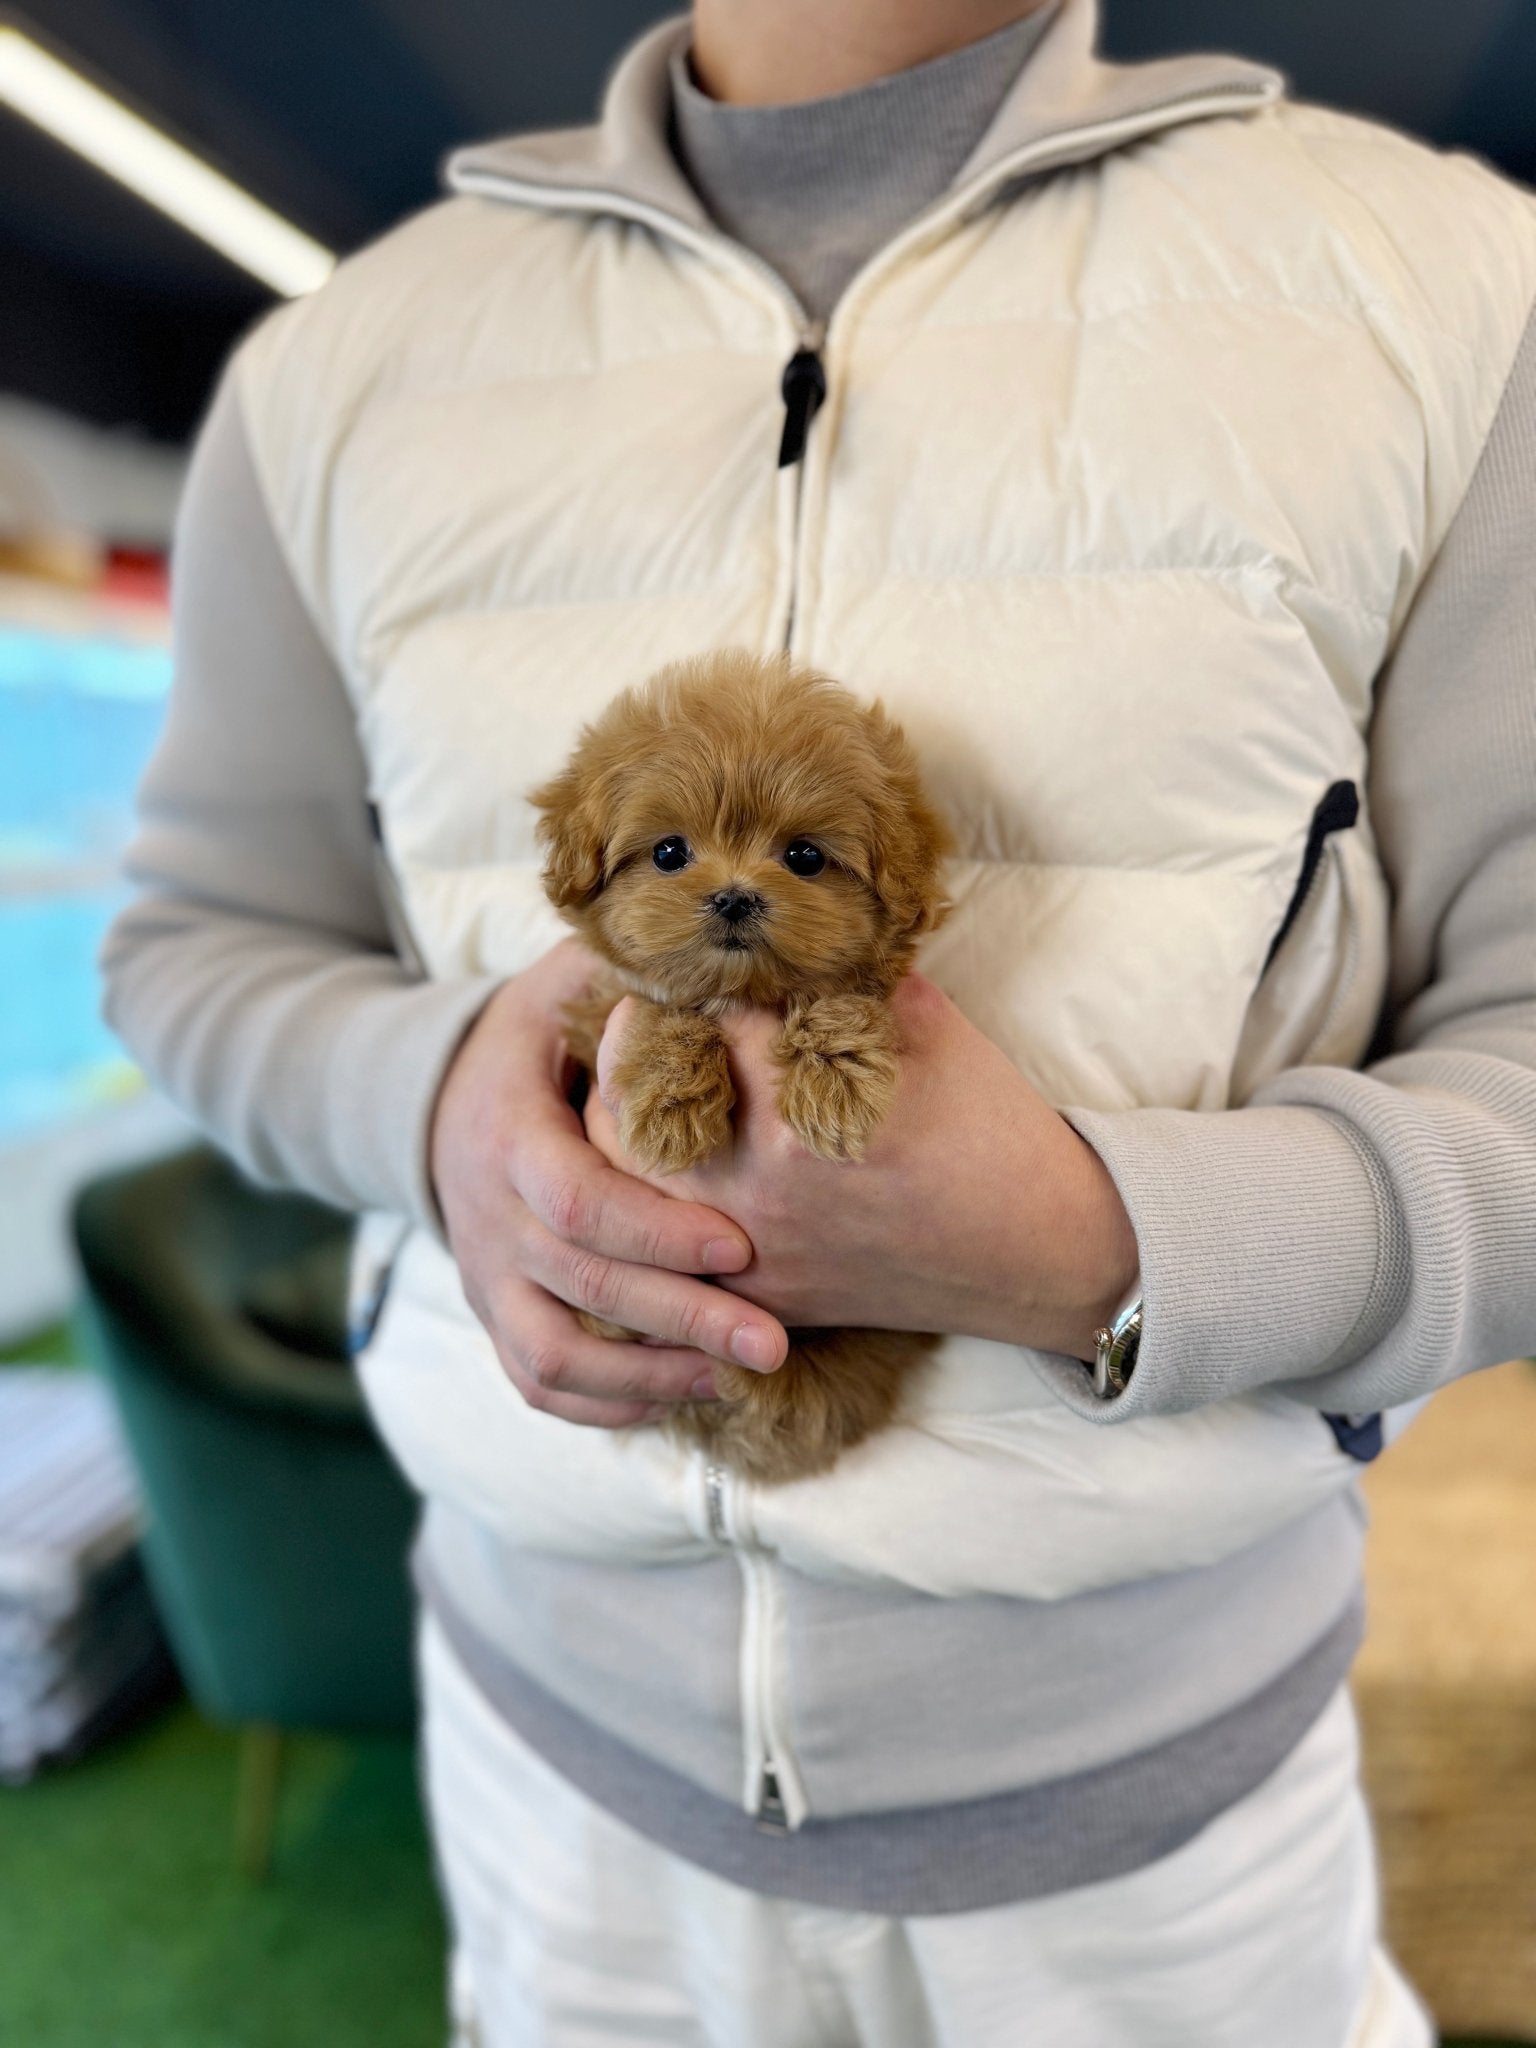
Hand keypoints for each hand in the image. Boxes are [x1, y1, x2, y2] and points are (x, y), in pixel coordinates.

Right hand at [428, 940, 787, 1429]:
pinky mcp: (494, 1313)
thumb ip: (630, 982)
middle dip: (680, 1320)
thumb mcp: (567, 986)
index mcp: (508, 1134)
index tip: (741, 1245)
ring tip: (735, 1380)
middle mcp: (489, 1216)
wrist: (437, 1099)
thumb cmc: (538, 1036)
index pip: (576, 1200)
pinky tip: (680, 1397)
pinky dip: (605, 1404)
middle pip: (580, 1288)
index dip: (656, 1230)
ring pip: (550, 1357)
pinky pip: (536, 1381)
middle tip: (772, 1343)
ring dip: (647, 1379)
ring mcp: (485, 1275)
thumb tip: (724, 972)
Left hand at [586, 974, 1138, 1357]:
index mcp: (802, 1110)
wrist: (1039, 1252)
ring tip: (648, 1079)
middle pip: (623, 1095)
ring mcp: (751, 1251)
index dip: (690, 978)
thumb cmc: (989, 1127)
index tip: (689, 960)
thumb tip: (770, 931)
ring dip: (624, 1116)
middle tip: (646, 1014)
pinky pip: (660, 1241)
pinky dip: (651, 1191)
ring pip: (621, 1173)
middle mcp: (759, 1188)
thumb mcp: (924, 1022)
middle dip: (630, 1042)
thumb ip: (838, 975)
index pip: (697, 1016)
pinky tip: (672, 1152)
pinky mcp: (756, 1294)